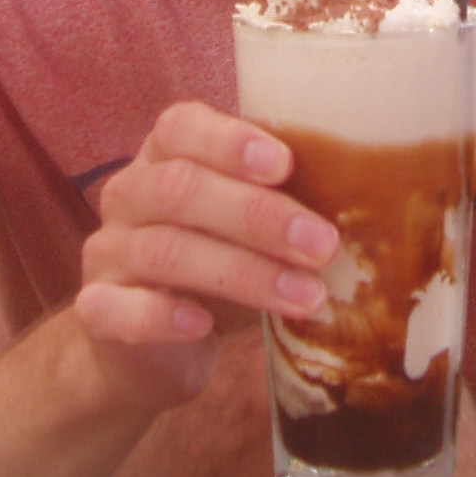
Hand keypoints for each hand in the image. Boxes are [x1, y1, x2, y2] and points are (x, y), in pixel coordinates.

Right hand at [75, 102, 337, 408]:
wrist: (147, 350)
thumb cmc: (216, 268)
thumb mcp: (248, 228)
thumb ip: (284, 202)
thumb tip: (378, 198)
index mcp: (164, 157)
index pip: (181, 126)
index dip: (230, 141)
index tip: (285, 164)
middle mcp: (128, 194)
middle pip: (182, 189)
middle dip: (259, 216)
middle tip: (323, 245)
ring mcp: (107, 252)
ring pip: (165, 250)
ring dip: (243, 274)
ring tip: (306, 298)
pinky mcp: (96, 310)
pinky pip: (118, 308)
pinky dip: (162, 316)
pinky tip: (204, 326)